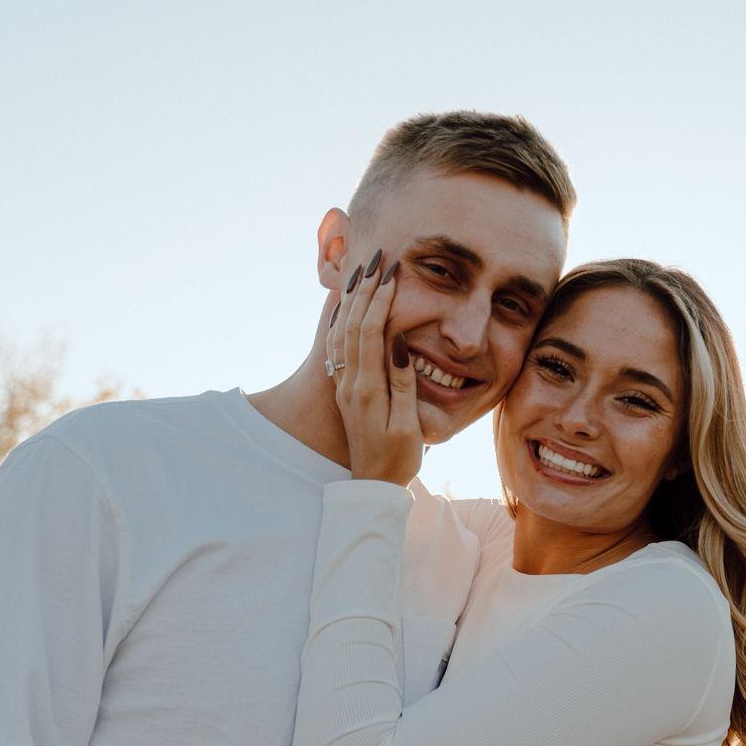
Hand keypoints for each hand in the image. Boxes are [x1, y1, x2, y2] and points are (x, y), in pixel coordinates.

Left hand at [328, 251, 423, 485]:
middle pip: (352, 325)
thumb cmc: (397, 459)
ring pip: (341, 333)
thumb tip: (398, 342)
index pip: (370, 332)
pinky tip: (347, 307)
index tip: (391, 273)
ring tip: (361, 273)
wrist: (370, 486)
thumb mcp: (407, 425)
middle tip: (376, 260)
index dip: (379, 300)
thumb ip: (402, 383)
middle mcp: (350, 383)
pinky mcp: (344, 390)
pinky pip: (337, 347)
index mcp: (367, 389)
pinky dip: (342, 321)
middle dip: (365, 290)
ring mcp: (344, 386)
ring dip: (351, 300)